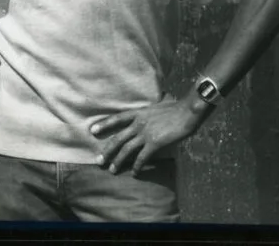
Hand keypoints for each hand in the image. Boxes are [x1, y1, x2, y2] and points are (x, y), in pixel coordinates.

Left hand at [87, 95, 207, 174]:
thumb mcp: (157, 105)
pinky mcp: (154, 143)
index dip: (104, 124)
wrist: (186, 111)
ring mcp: (145, 133)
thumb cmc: (175, 107)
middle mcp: (138, 123)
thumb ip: (149, 110)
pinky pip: (142, 157)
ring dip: (118, 161)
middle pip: (118, 138)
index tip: (92, 130)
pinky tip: (134, 173)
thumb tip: (150, 109)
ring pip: (126, 149)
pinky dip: (137, 166)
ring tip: (112, 170)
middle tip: (99, 161)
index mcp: (138, 113)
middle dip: (107, 151)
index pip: (116, 119)